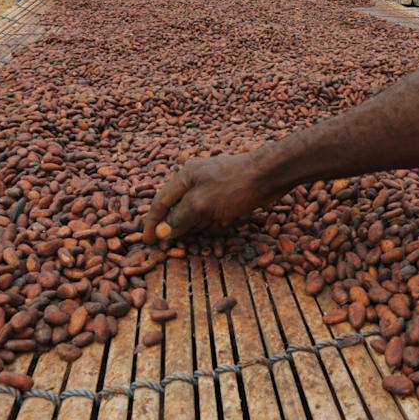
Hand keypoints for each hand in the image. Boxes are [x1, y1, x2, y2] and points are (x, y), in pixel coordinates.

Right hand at [141, 153, 282, 243]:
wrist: (270, 174)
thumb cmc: (233, 186)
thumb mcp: (202, 204)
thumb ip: (180, 217)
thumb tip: (162, 232)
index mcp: (184, 177)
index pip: (161, 202)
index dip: (152, 223)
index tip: (147, 241)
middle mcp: (196, 179)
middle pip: (177, 206)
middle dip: (174, 225)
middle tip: (170, 245)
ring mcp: (213, 185)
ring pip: (196, 210)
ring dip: (194, 225)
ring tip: (192, 239)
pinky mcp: (229, 193)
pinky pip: (213, 211)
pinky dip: (212, 221)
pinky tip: (217, 227)